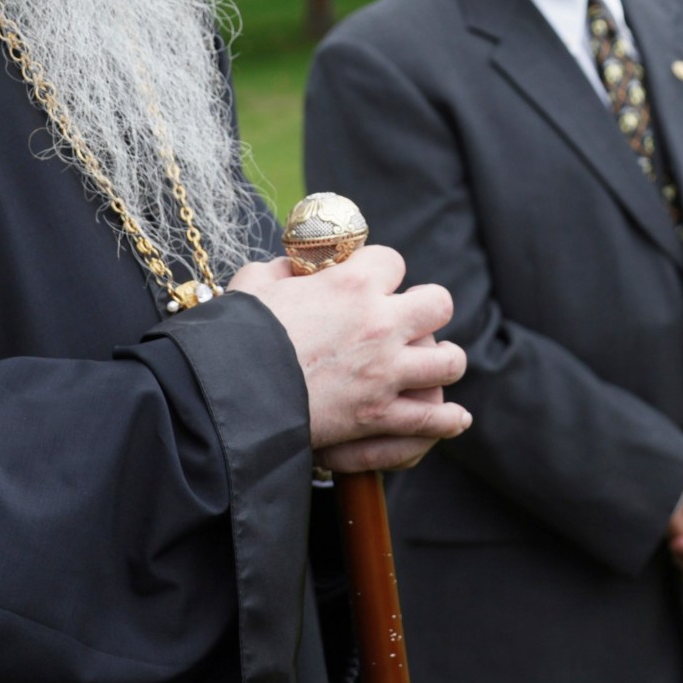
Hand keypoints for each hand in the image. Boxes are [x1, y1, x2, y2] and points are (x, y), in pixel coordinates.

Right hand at [227, 249, 471, 452]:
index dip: (381, 272)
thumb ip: (281, 270)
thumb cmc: (236, 335)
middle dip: (427, 309)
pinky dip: (447, 420)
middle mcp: (380, 324)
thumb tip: (292, 267)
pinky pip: (432, 418)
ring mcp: (386, 372)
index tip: (369, 284)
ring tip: (431, 364)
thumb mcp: (254, 285)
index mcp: (352, 285)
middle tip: (408, 321)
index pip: (392, 262)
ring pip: (450, 360)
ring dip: (442, 361)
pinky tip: (455, 418)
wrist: (228, 396)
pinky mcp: (381, 416)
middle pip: (439, 303)